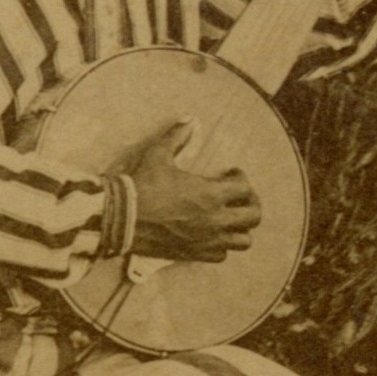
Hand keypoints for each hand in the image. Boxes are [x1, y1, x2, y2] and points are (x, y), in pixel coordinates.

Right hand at [130, 120, 260, 262]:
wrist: (123, 219)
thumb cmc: (143, 186)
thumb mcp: (159, 155)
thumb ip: (176, 137)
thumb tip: (188, 119)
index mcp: (211, 194)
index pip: (245, 188)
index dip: (242, 178)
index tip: (232, 174)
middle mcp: (216, 220)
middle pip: (253, 217)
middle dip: (251, 204)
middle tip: (240, 198)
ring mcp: (207, 240)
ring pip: (243, 241)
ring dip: (240, 229)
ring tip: (230, 220)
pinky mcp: (195, 254)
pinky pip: (222, 255)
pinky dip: (221, 246)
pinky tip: (211, 236)